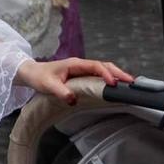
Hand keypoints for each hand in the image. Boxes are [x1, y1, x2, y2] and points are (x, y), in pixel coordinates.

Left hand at [15, 57, 136, 105]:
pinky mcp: (81, 75)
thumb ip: (60, 92)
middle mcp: (80, 65)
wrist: (31, 73)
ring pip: (103, 69)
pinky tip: (115, 85)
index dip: (106, 74)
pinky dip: (108, 78)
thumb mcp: (47, 85)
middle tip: (131, 82)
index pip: (95, 66)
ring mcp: (81, 69)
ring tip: (128, 84)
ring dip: (116, 75)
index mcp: (75, 64)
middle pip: (104, 66)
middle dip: (118, 72)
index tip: (113, 83)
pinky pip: (98, 75)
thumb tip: (73, 99)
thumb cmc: (39, 77)